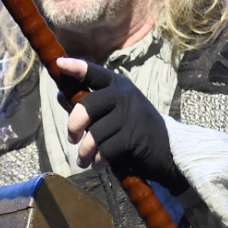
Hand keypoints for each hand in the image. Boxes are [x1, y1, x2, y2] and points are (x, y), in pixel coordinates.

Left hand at [55, 57, 188, 193]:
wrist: (167, 149)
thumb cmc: (134, 128)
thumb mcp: (113, 110)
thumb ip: (88, 103)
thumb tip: (61, 95)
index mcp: (118, 85)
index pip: (94, 73)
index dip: (76, 68)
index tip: (60, 64)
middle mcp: (124, 96)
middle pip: (87, 106)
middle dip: (74, 125)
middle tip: (72, 138)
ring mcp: (131, 116)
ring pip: (95, 134)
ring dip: (85, 151)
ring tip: (84, 159)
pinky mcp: (134, 137)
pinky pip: (105, 149)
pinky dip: (98, 160)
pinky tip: (98, 163)